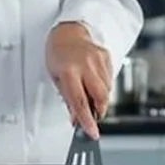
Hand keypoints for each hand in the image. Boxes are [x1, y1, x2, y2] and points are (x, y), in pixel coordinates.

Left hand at [45, 22, 110, 138]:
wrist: (67, 32)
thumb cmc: (57, 53)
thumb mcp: (55, 77)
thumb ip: (67, 98)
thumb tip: (76, 117)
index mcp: (69, 71)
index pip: (80, 102)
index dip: (87, 121)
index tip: (91, 133)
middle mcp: (85, 65)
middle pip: (100, 97)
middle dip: (98, 112)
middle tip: (92, 116)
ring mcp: (98, 60)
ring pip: (107, 90)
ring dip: (100, 99)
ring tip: (89, 95)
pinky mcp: (106, 57)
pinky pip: (110, 79)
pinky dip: (103, 86)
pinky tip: (93, 82)